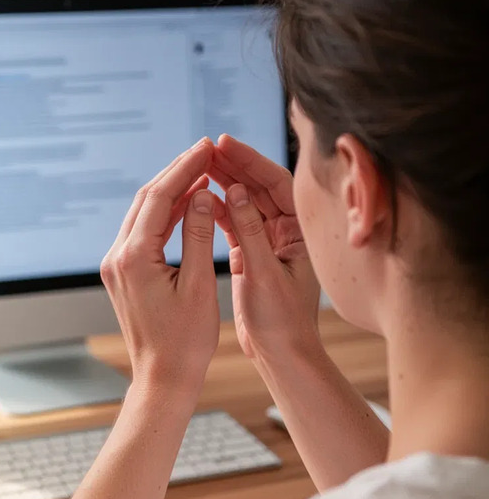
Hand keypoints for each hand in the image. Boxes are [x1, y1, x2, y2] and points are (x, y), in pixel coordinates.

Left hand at [100, 138, 219, 395]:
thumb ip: (198, 236)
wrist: (163, 378)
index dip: (184, 169)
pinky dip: (164, 215)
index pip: (159, 198)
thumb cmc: (185, 341)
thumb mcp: (198, 285)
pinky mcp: (122, 273)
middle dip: (175, 173)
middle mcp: (117, 257)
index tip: (206, 148)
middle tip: (203, 151)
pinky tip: (186, 204)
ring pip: (142, 214)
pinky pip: (142, 233)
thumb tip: (201, 193)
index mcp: (134, 258)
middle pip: (145, 199)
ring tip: (200, 171)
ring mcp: (116, 265)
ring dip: (170, 191)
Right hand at [208, 135, 320, 360]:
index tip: (224, 144)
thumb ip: (250, 231)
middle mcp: (287, 231)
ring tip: (199, 164)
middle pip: (259, 188)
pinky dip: (217, 209)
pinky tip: (199, 196)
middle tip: (206, 147)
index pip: (276, 184)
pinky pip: (233, 222)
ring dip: (223, 184)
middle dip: (233, 166)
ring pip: (244, 203)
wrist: (280, 354)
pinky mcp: (251, 253)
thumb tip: (236, 190)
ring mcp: (268, 241)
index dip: (251, 161)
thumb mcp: (264, 274)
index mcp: (301, 232)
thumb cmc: (281, 321)